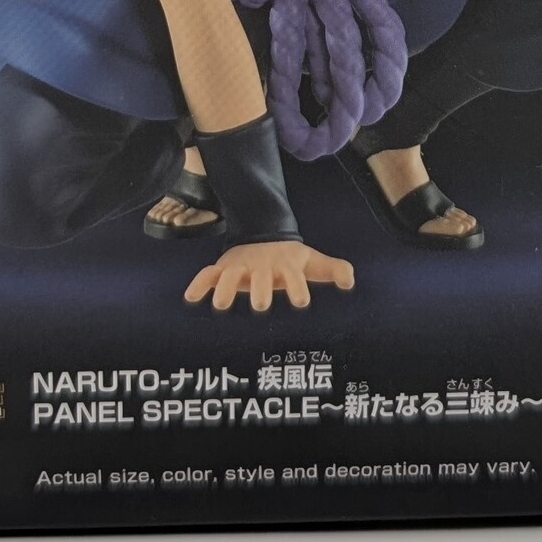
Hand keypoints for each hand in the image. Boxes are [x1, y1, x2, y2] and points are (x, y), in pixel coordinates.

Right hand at [184, 240, 355, 311]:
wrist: (265, 237)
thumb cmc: (291, 260)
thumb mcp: (311, 262)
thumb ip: (333, 270)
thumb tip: (351, 280)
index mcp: (285, 266)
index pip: (293, 276)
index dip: (298, 286)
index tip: (302, 300)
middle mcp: (262, 267)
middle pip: (260, 278)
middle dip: (261, 290)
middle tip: (262, 305)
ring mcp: (241, 266)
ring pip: (231, 275)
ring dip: (225, 288)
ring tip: (219, 304)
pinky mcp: (224, 268)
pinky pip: (208, 274)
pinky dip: (198, 284)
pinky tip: (190, 298)